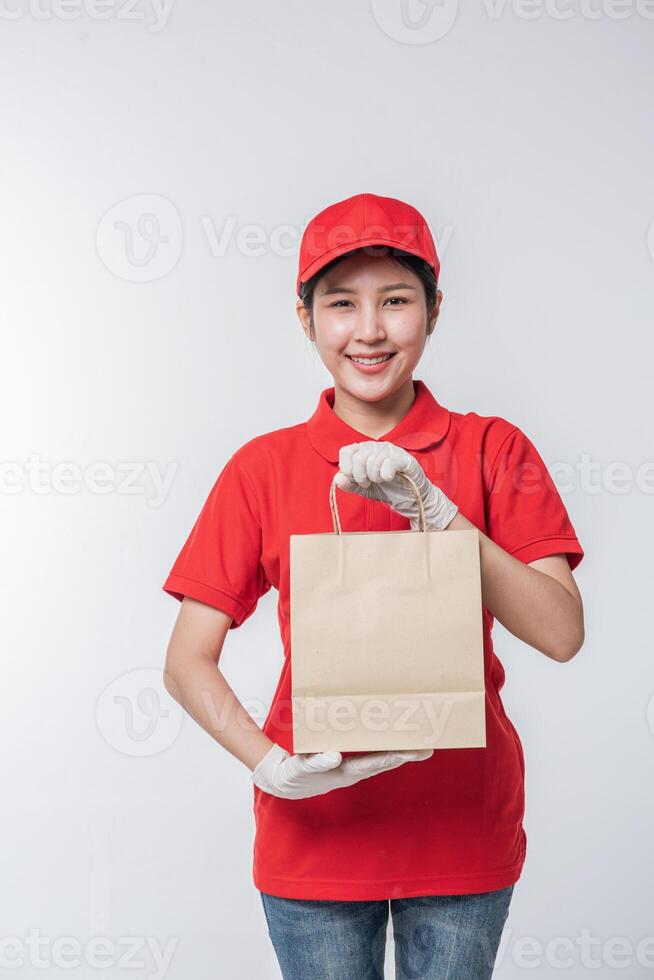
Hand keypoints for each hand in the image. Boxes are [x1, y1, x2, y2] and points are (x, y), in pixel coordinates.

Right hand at [250, 742, 433, 799]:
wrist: (286, 782)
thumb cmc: (294, 774)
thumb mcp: (301, 768)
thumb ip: (317, 762)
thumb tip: (334, 757)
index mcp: (345, 772)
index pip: (374, 763)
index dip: (393, 757)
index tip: (410, 752)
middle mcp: (354, 771)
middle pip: (385, 761)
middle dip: (406, 755)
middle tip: (428, 748)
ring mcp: (353, 767)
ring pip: (382, 758)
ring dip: (400, 751)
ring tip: (420, 744)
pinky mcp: (348, 761)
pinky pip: (372, 753)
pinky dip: (387, 747)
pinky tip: (397, 741)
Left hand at [334, 441, 457, 530]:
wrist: (410, 499)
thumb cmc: (387, 490)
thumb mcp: (363, 489)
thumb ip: (349, 484)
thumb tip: (337, 479)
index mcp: (364, 450)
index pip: (346, 452)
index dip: (347, 469)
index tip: (355, 480)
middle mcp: (376, 446)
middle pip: (358, 458)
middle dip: (360, 476)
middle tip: (368, 483)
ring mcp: (391, 451)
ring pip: (373, 461)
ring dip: (374, 478)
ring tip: (380, 481)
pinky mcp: (405, 459)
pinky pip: (389, 462)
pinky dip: (385, 474)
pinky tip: (389, 478)